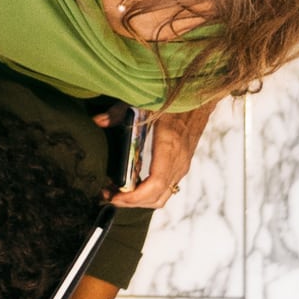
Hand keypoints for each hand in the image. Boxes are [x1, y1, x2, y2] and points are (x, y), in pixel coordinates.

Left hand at [93, 102, 212, 208]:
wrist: (200, 96)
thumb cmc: (173, 98)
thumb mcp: (143, 101)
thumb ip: (118, 111)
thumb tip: (98, 121)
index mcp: (169, 145)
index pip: (154, 183)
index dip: (134, 197)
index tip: (113, 196)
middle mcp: (178, 160)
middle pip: (157, 197)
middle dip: (131, 203)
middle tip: (107, 195)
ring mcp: (182, 165)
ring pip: (162, 196)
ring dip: (139, 201)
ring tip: (116, 193)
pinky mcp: (181, 165)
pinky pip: (166, 188)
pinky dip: (148, 193)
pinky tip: (131, 185)